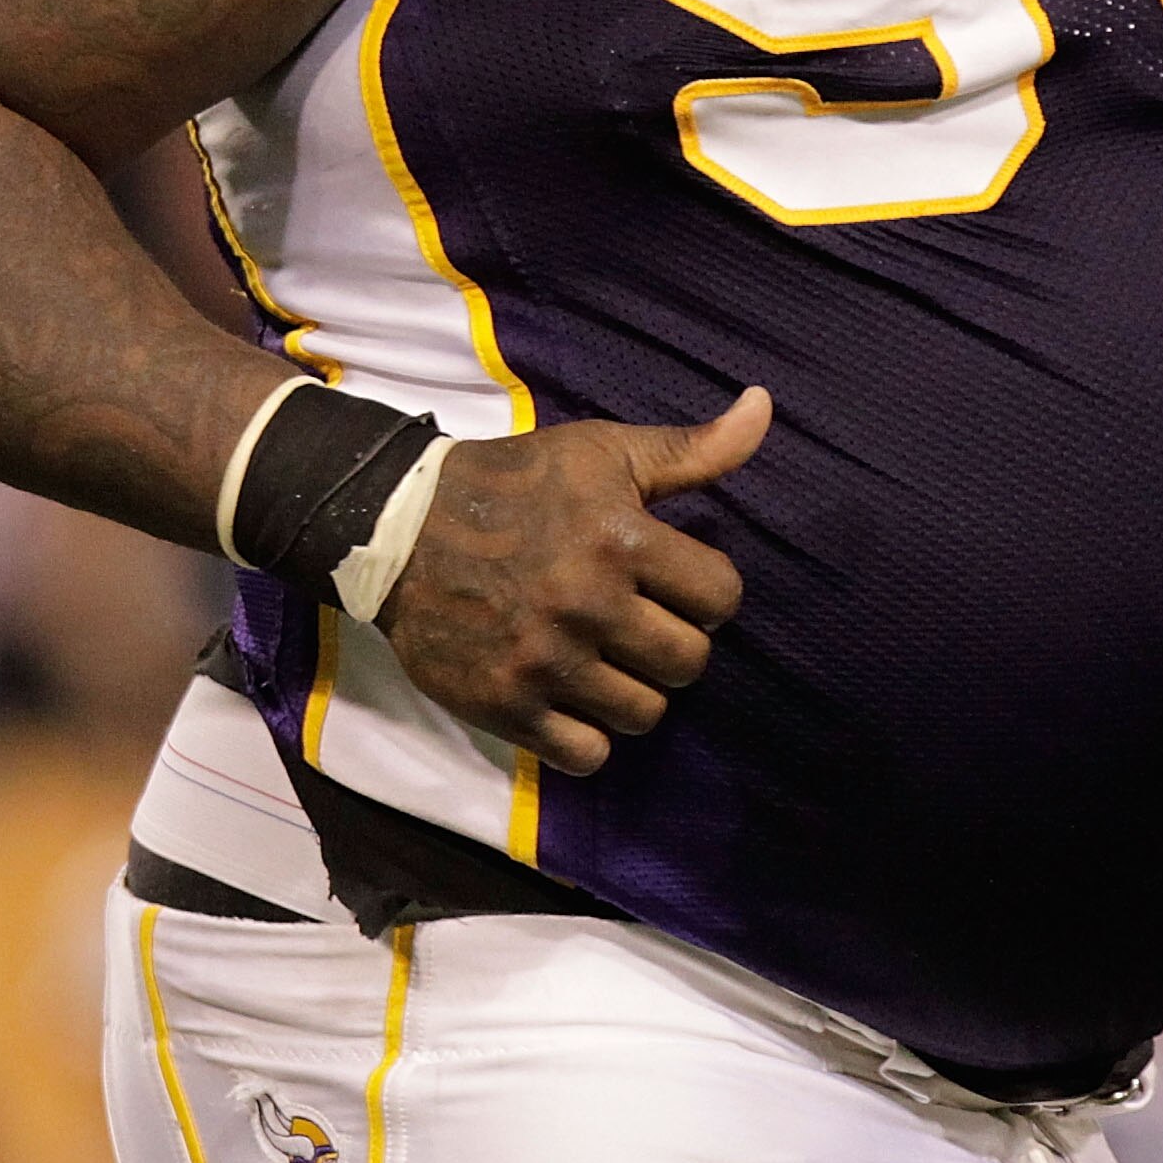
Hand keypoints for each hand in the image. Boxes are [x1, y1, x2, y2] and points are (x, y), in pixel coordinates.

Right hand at [373, 387, 769, 774]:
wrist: (398, 526)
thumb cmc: (515, 482)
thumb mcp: (604, 452)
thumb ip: (692, 448)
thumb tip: (765, 407)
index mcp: (620, 540)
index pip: (721, 596)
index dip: (708, 591)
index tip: (676, 583)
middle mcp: (587, 605)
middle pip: (688, 663)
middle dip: (674, 644)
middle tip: (640, 625)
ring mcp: (544, 662)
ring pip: (644, 715)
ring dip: (634, 692)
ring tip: (607, 661)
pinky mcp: (504, 707)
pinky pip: (585, 756)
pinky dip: (587, 737)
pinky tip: (573, 700)